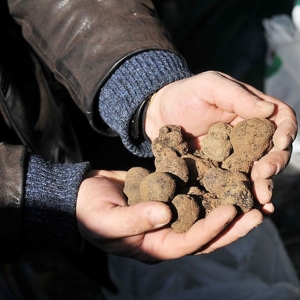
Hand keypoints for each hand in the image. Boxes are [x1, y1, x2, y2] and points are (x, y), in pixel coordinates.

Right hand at [76, 170, 261, 261]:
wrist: (83, 192)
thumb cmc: (89, 210)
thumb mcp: (105, 219)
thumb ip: (133, 220)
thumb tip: (164, 214)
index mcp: (152, 246)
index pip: (189, 243)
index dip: (211, 229)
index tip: (232, 212)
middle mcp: (165, 234)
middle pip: (205, 234)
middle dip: (232, 225)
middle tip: (258, 211)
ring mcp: (168, 215)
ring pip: (203, 214)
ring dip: (226, 206)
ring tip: (252, 196)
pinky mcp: (168, 196)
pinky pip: (192, 195)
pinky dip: (209, 188)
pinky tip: (225, 177)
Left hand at [145, 71, 296, 211]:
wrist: (158, 115)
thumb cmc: (184, 95)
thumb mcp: (209, 87)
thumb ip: (237, 96)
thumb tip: (269, 110)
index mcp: (251, 112)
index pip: (280, 119)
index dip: (286, 130)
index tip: (280, 142)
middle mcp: (247, 136)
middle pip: (273, 150)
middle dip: (274, 163)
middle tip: (265, 173)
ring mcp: (234, 156)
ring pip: (257, 171)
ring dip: (263, 184)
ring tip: (261, 196)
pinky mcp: (219, 171)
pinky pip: (235, 184)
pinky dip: (243, 195)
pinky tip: (248, 206)